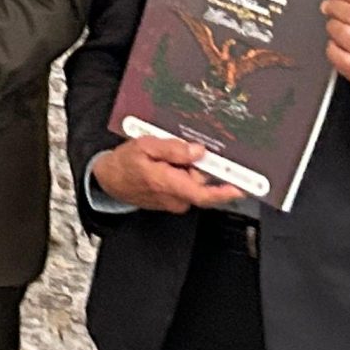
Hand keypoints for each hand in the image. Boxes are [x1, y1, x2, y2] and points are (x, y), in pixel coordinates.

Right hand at [88, 134, 247, 213]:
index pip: (204, 194)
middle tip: (181, 150)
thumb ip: (173, 149)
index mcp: (169, 184)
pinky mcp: (173, 203)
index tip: (242, 188)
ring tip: (166, 158)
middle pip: (201, 183)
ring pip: (193, 185)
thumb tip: (198, 151)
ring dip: (187, 170)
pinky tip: (166, 166)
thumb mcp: (145, 146)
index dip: (226, 192)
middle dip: (197, 166)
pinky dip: (182, 175)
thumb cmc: (124, 163)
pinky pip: (186, 188)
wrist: (107, 180)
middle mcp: (175, 199)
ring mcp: (175, 203)